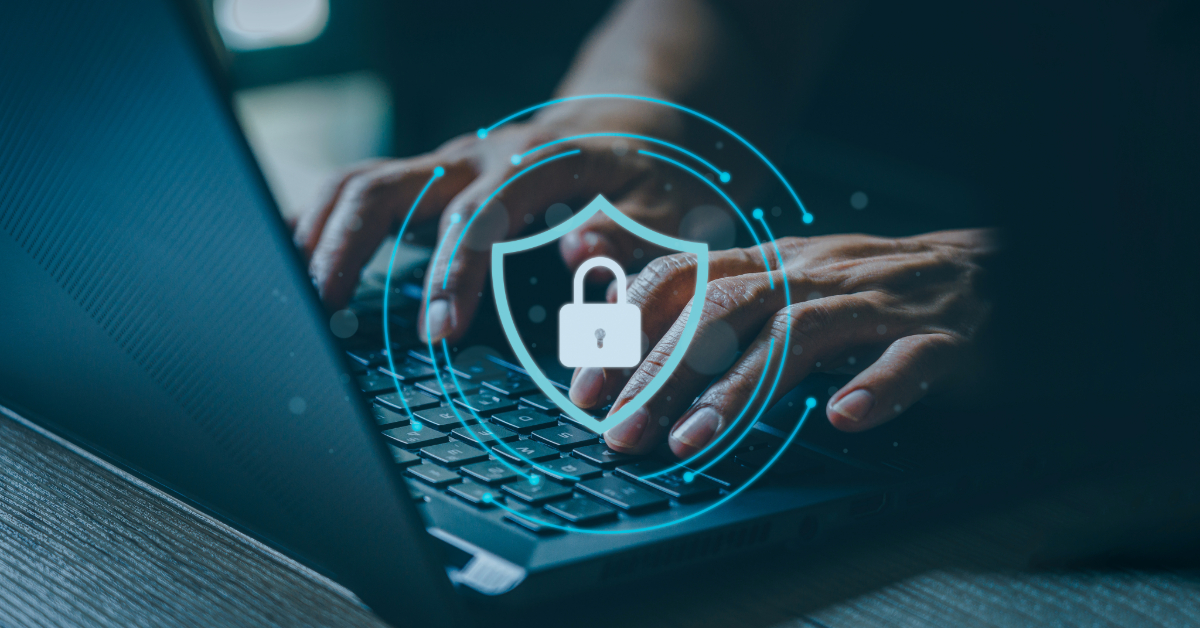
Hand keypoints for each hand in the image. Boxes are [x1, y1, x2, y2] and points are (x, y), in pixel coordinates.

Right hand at [293, 101, 703, 342]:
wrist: (633, 120)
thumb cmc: (650, 172)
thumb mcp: (666, 204)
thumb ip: (630, 233)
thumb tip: (579, 252)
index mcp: (533, 163)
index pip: (476, 213)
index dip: (454, 270)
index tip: (438, 329)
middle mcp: (477, 158)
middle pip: (385, 185)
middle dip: (345, 247)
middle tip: (318, 311)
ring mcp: (447, 167)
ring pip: (358, 184)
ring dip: (317, 235)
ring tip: (292, 296)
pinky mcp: (433, 182)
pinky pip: (364, 193)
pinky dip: (324, 225)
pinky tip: (296, 264)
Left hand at [568, 230, 996, 456]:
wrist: (988, 269)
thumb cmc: (875, 287)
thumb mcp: (790, 283)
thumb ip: (722, 303)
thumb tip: (632, 331)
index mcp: (776, 263)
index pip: (686, 278)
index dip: (631, 328)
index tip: (589, 386)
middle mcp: (817, 275)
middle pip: (726, 311)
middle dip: (664, 372)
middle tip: (622, 432)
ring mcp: (878, 303)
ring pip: (799, 335)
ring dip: (739, 390)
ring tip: (693, 442)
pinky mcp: (941, 336)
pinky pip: (907, 357)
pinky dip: (877, 386)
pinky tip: (846, 419)